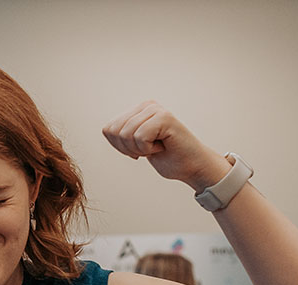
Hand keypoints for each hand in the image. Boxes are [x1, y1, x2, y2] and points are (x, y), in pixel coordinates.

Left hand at [101, 101, 229, 190]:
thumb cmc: (166, 157)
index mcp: (137, 110)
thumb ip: (121, 134)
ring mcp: (156, 109)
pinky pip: (140, 137)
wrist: (191, 166)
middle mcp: (146, 105)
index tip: (139, 149)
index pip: (108, 130)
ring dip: (140, 149)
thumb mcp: (135, 145)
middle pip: (114, 132)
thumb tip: (106, 129)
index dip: (120, 147)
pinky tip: (163, 145)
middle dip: (128, 149)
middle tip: (149, 149)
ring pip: (126, 134)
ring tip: (157, 146)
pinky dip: (149, 149)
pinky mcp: (165, 117)